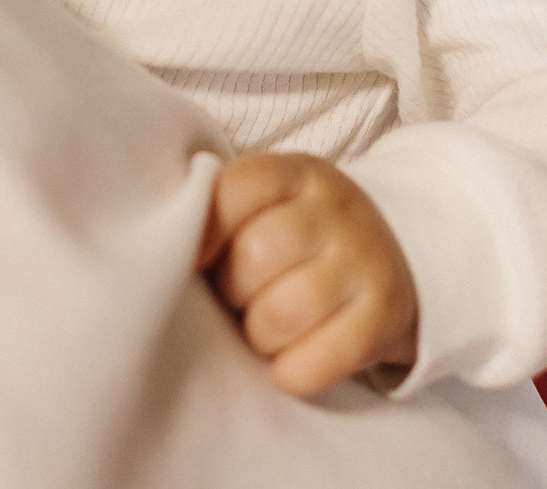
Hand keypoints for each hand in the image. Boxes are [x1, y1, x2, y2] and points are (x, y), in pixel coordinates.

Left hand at [198, 152, 419, 397]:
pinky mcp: (385, 316)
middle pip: (254, 255)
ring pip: (279, 315)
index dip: (203, 231)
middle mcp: (337, 209)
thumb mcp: (266, 207)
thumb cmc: (296, 242)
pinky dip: (291, 372)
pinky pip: (315, 363)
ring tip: (266, 326)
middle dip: (232, 290)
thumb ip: (220, 214)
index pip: (237, 188)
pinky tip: (292, 357)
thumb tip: (160, 255)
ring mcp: (366, 260)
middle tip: (240, 298)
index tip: (196, 261)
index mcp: (297, 173)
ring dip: (259, 335)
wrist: (384, 263)